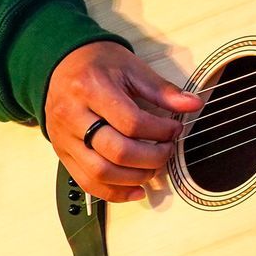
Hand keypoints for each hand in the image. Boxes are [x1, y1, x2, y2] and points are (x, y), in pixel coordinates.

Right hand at [44, 41, 204, 202]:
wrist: (62, 63)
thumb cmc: (99, 64)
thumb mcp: (132, 68)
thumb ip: (162, 90)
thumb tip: (193, 105)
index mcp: (91, 88)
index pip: (131, 122)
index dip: (159, 132)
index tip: (175, 130)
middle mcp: (73, 115)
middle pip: (117, 151)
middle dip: (151, 158)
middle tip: (167, 151)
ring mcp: (64, 137)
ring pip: (100, 172)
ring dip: (134, 178)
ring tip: (153, 169)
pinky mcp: (61, 152)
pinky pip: (86, 182)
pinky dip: (113, 192)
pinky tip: (135, 190)